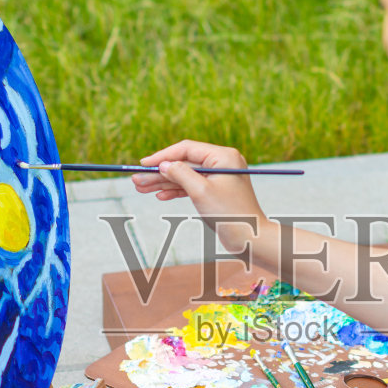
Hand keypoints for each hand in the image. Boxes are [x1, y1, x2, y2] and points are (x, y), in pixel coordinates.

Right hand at [133, 140, 268, 255]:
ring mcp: (219, 177)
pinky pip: (192, 186)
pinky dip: (176, 191)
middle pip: (183, 163)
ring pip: (185, 176)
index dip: (163, 156)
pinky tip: (160, 196)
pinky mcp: (216, 191)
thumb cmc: (230, 214)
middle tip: (136, 179)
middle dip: (159, 172)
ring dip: (163, 183)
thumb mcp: (200, 191)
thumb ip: (180, 174)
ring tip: (141, 188)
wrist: (251, 238)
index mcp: (223, 156)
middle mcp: (222, 163)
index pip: (186, 149)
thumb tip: (164, 164)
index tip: (143, 164)